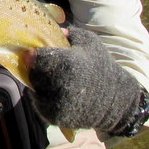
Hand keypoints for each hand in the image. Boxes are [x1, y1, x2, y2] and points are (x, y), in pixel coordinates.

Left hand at [27, 26, 148, 134]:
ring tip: (53, 79)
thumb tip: (55, 30)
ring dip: (39, 83)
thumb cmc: (101, 67)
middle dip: (36, 69)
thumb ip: (71, 34)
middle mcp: (61, 86)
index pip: (39, 58)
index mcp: (69, 64)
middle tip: (43, 67)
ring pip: (35, 89)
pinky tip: (54, 91)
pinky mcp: (54, 118)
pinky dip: (43, 97)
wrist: (116, 100)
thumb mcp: (90, 43)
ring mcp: (57, 104)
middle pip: (34, 74)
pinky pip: (39, 104)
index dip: (35, 55)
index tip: (33, 53)